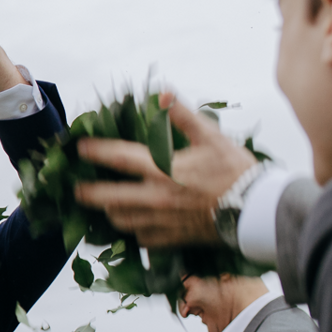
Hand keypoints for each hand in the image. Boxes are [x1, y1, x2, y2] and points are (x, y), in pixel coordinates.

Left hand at [74, 93, 257, 246]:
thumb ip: (183, 115)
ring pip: (120, 220)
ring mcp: (160, 222)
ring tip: (103, 204)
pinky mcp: (170, 239)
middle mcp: (155, 198)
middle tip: (75, 188)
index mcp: (163, 170)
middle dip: (86, 192)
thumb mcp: (211, 137)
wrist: (256, 211)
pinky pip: (141, 237)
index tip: (79, 148)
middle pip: (107, 198)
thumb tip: (162, 92)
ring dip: (109, 211)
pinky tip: (133, 222)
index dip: (96, 151)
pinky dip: (133, 229)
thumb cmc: (236, 172)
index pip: (118, 158)